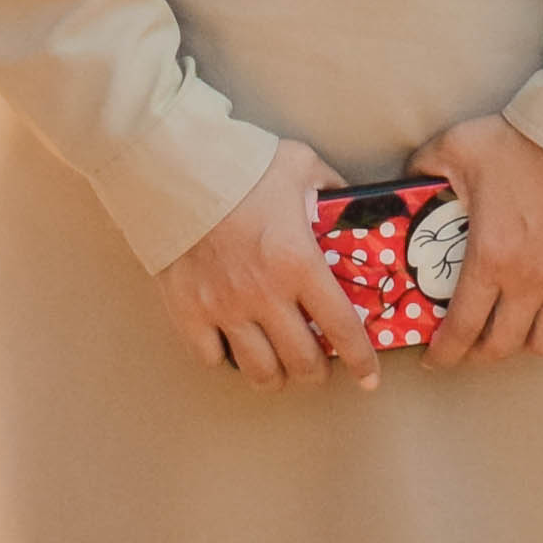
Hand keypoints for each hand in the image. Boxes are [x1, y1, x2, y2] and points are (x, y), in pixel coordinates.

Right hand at [151, 140, 377, 394]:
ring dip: (276, 376)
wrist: (174, 166)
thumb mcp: (299, 164)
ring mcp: (224, 308)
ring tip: (279, 368)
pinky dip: (226, 359)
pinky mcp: (188, 311)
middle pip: (302, 362)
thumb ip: (329, 184)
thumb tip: (347, 197)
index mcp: (299, 263)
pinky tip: (232, 347)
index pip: (342, 327)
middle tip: (318, 366)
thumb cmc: (240, 165)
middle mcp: (265, 295)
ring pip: (260, 371)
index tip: (369, 378)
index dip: (361, 360)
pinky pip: (212, 357)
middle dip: (316, 373)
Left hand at [408, 115, 542, 368]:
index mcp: (490, 260)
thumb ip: (423, 167)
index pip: (461, 328)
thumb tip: (404, 180)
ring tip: (517, 327)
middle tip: (472, 346)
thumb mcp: (457, 148)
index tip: (435, 359)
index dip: (445, 353)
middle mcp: (529, 283)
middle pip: (504, 346)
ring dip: (529, 341)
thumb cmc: (523, 143)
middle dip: (482, 354)